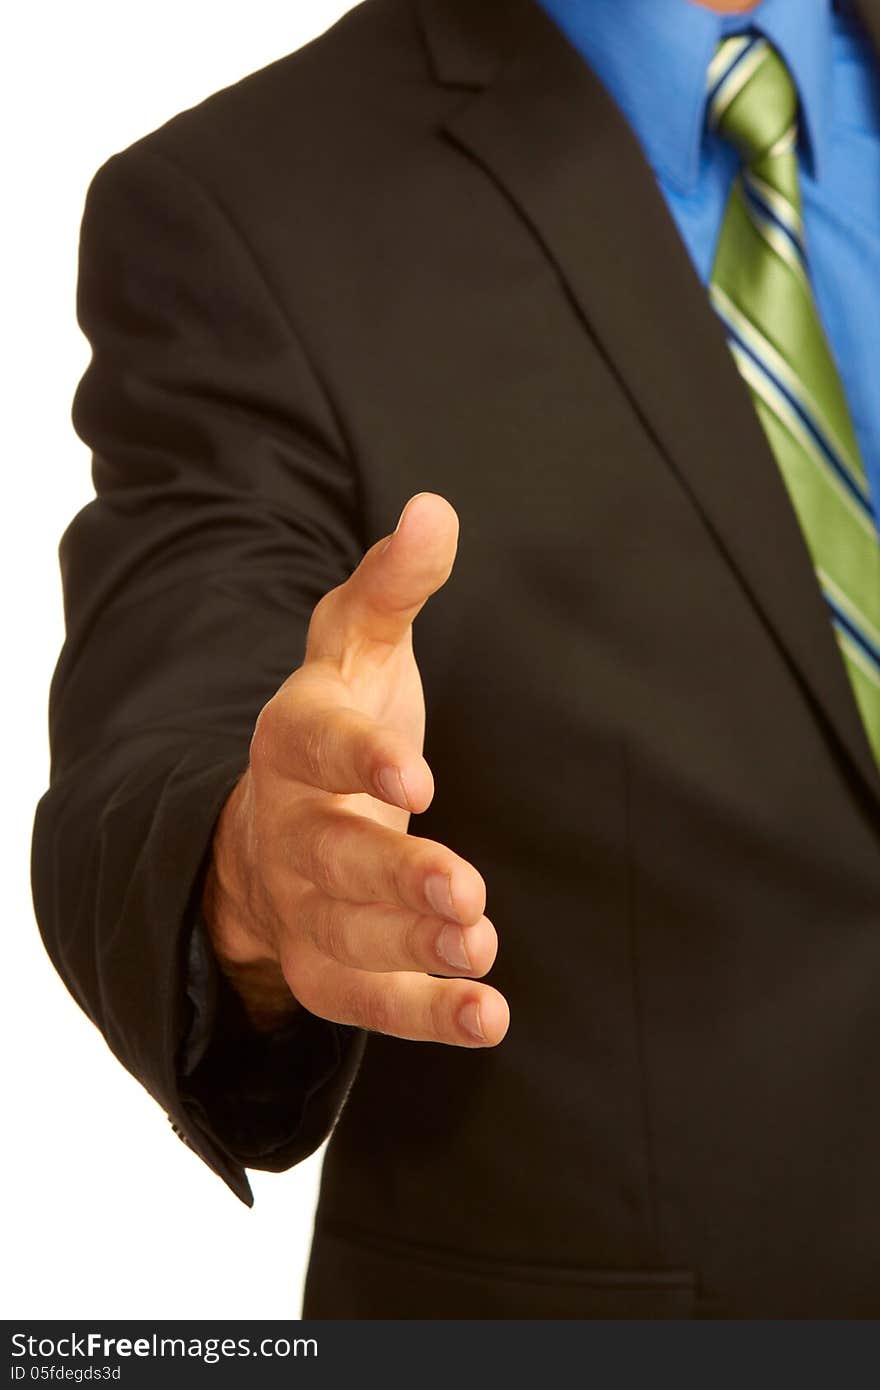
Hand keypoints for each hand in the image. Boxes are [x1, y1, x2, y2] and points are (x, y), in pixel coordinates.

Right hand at [202, 493, 509, 1047]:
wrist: (270, 828)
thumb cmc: (332, 726)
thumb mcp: (353, 647)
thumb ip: (392, 587)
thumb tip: (435, 510)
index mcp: (292, 738)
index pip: (313, 745)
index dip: (358, 761)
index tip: (417, 777)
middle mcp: (287, 825)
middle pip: (329, 854)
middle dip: (392, 876)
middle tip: (462, 892)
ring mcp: (301, 903)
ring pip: (347, 933)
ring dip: (412, 946)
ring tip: (479, 949)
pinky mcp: (325, 966)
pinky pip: (365, 1000)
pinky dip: (423, 1015)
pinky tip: (487, 1017)